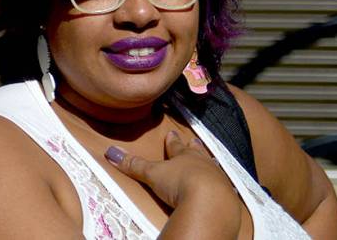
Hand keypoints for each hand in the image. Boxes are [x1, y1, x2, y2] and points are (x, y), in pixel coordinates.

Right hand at [105, 130, 238, 208]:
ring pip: (212, 167)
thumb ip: (134, 164)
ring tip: (210, 160)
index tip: (172, 132)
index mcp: (183, 156)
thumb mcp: (152, 174)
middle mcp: (202, 163)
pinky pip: (223, 187)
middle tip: (194, 141)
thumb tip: (111, 151)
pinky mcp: (226, 195)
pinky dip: (221, 185)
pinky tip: (223, 186)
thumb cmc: (180, 183)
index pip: (175, 145)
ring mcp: (216, 178)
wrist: (210, 203)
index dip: (172, 140)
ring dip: (209, 164)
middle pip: (197, 152)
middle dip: (193, 147)